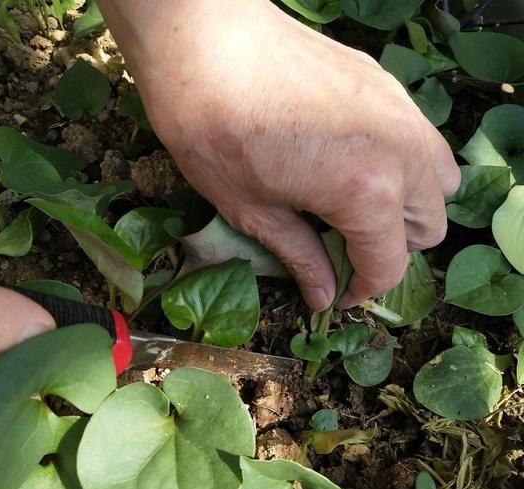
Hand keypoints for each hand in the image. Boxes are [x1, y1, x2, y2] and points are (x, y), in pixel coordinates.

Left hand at [99, 0, 459, 309]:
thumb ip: (301, 256)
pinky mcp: (386, 84)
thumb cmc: (214, 128)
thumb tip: (324, 295)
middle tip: (344, 249)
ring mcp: (399, 112)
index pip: (390, 265)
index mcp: (367, 192)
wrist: (204, 40)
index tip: (338, 294)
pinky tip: (350, 163)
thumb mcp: (252, 210)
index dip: (362, 291)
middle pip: (428, 225)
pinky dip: (400, 164)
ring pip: (437, 181)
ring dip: (406, 207)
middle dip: (391, 249)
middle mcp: (401, 152)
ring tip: (354, 208)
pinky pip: (417, 139)